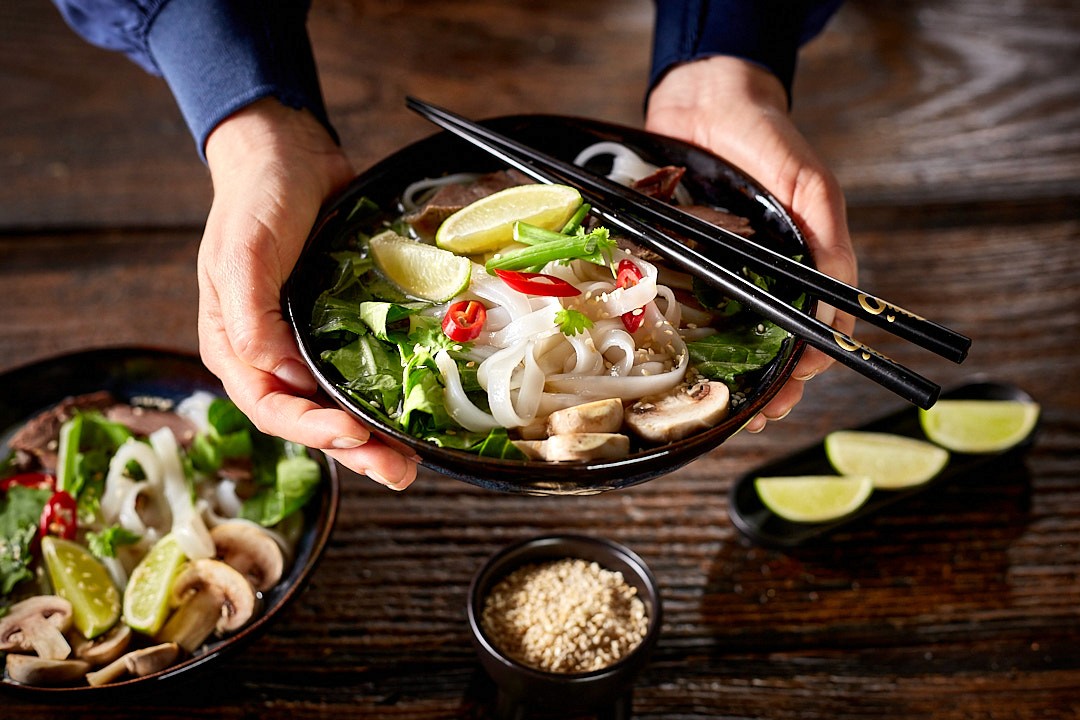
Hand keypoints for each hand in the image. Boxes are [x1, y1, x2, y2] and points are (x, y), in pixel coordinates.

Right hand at [199, 98, 416, 488]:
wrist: (289, 154)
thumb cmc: (255, 200)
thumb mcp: (243, 252)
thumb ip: (250, 314)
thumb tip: (275, 372)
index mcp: (237, 347)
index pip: (271, 408)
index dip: (313, 429)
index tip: (354, 434)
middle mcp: (272, 355)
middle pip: (311, 419)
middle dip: (355, 450)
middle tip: (397, 471)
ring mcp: (308, 342)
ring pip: (340, 404)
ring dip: (375, 436)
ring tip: (411, 460)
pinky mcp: (342, 325)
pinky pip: (364, 370)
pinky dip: (387, 395)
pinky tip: (416, 410)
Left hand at [645, 56, 856, 432]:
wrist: (702, 99)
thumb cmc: (764, 136)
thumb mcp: (807, 182)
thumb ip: (826, 234)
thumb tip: (840, 297)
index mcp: (798, 260)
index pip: (813, 325)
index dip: (809, 360)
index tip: (797, 383)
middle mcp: (761, 271)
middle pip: (773, 341)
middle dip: (772, 383)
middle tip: (760, 414)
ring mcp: (721, 268)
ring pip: (731, 335)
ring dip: (733, 374)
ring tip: (730, 406)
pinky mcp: (684, 260)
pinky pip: (687, 307)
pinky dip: (689, 339)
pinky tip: (684, 363)